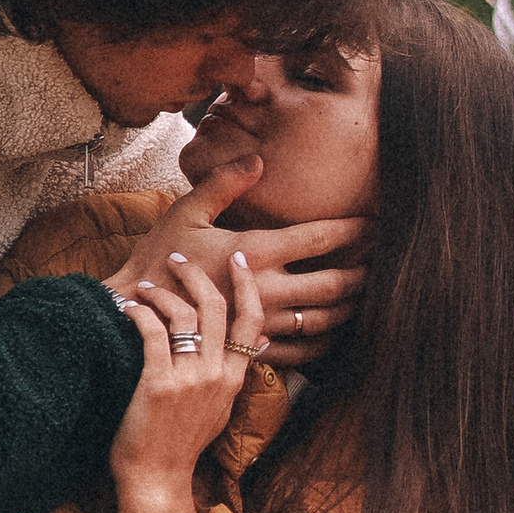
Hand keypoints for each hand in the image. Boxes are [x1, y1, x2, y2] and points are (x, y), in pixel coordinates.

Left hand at [112, 249, 266, 512]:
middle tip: (178, 259)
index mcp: (234, 379)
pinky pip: (153, 332)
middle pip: (217, 307)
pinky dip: (140, 313)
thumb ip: (234, 374)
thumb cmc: (180, 444)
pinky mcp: (159, 384)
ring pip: (184, 314)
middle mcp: (217, 375)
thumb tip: (259, 342)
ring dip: (162, 292)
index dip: (247, 286)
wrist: (157, 478)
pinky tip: (128, 308)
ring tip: (144, 287)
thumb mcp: (220, 408)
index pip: (252, 320)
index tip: (239, 260)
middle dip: (197, 275)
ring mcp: (189, 380)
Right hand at [132, 176, 369, 357]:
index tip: (374, 222)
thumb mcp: (185, 211)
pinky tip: (334, 332)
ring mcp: (262, 323)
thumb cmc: (156, 259)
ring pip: (324, 318)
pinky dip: (325, 342)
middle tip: (383, 260)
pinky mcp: (254, 349)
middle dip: (364, 270)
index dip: (352, 229)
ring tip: (367, 293)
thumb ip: (224, 183)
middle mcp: (265, 289)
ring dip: (351, 305)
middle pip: (333, 282)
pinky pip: (303, 351)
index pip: (318, 239)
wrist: (131, 314)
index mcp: (254, 252)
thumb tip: (257, 161)